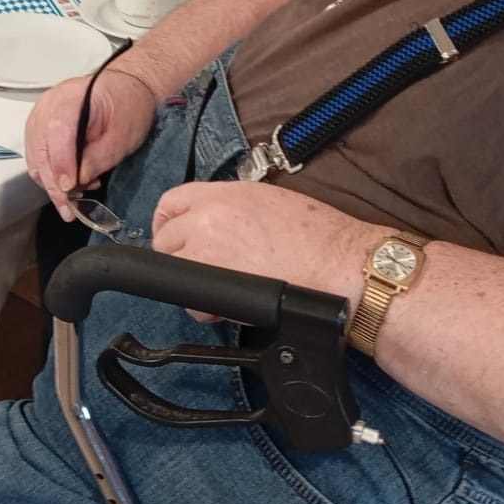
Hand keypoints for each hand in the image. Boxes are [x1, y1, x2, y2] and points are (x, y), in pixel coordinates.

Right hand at [23, 66, 156, 218]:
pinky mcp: (40, 126)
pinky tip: (70, 183)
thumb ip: (98, 158)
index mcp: (72, 98)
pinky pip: (37, 155)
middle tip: (68, 208)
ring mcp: (41, 114)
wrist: (126, 89)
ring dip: (51, 182)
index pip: (58, 132)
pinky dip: (50, 173)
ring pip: (35, 156)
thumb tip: (76, 182)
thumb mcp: (122, 136)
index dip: (61, 163)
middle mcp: (49, 104)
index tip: (69, 188)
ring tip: (74, 198)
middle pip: (41, 148)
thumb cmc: (128, 106)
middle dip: (54, 183)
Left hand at [152, 182, 382, 315]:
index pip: (171, 201)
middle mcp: (208, 217)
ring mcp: (207, 250)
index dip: (167, 222)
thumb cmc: (318, 234)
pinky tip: (228, 307)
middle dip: (179, 256)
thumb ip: (232, 207)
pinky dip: (204, 309)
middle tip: (201, 269)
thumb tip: (215, 222)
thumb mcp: (269, 200)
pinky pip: (192, 301)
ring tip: (220, 291)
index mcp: (222, 194)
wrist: (338, 263)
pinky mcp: (216, 284)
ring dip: (191, 284)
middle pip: (166, 239)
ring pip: (175, 271)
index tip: (174, 235)